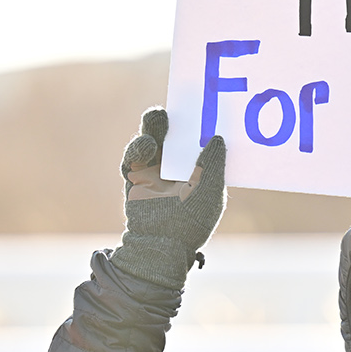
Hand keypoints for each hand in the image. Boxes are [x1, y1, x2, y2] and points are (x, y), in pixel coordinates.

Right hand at [112, 108, 225, 287]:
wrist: (161, 246)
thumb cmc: (192, 222)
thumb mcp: (210, 192)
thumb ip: (213, 165)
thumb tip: (217, 137)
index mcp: (196, 168)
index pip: (197, 139)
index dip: (198, 122)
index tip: (203, 105)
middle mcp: (175, 166)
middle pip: (172, 135)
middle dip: (172, 119)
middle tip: (175, 106)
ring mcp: (153, 171)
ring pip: (151, 141)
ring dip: (153, 127)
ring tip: (158, 118)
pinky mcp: (135, 177)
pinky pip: (133, 158)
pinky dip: (137, 148)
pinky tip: (146, 144)